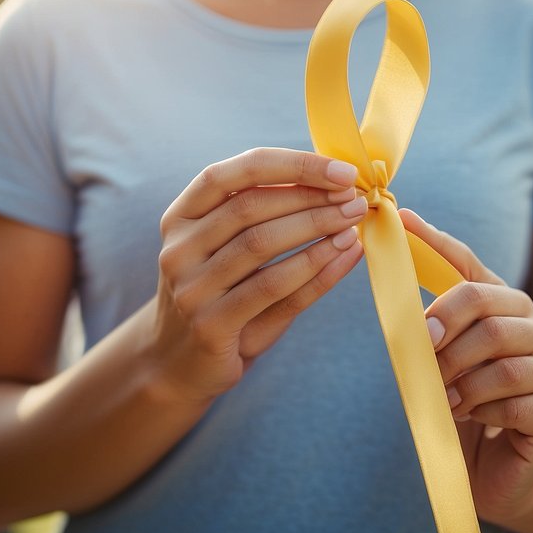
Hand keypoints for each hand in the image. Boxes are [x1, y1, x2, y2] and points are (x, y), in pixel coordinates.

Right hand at [152, 148, 365, 402]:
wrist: (178, 366)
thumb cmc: (219, 296)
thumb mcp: (230, 251)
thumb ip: (269, 218)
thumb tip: (337, 188)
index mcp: (181, 217)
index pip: (234, 173)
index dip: (291, 165)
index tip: (340, 171)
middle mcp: (179, 248)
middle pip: (250, 206)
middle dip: (311, 197)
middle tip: (354, 198)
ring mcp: (190, 288)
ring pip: (261, 243)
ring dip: (316, 226)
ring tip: (353, 221)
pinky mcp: (210, 325)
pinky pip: (272, 288)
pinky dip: (316, 268)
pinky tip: (344, 254)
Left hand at [399, 208, 532, 526]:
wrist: (494, 472)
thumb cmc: (462, 408)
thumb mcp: (438, 363)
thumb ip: (426, 331)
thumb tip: (396, 299)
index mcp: (503, 305)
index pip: (468, 262)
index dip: (434, 241)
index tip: (401, 220)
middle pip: (487, 308)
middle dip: (445, 333)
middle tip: (422, 355)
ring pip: (501, 362)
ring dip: (462, 383)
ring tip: (447, 400)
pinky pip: (513, 403)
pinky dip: (482, 413)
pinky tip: (474, 419)